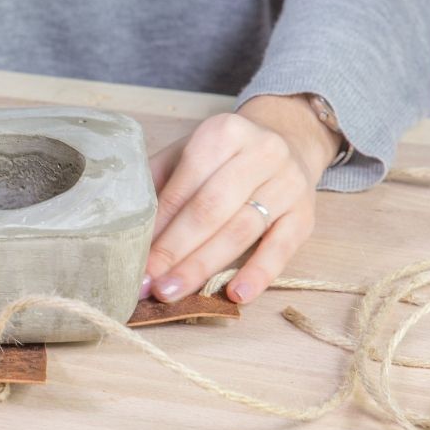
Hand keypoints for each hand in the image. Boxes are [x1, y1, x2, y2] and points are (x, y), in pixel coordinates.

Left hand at [142, 95, 341, 303]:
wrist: (288, 142)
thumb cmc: (226, 156)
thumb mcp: (189, 153)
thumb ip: (159, 181)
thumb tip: (124, 223)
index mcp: (224, 132)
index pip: (185, 186)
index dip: (159, 225)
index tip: (134, 258)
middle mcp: (261, 153)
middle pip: (210, 210)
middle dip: (175, 250)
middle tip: (148, 282)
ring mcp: (287, 184)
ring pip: (240, 231)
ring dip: (203, 266)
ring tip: (173, 292)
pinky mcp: (306, 215)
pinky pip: (281, 249)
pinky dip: (258, 274)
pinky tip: (235, 296)